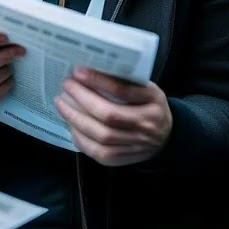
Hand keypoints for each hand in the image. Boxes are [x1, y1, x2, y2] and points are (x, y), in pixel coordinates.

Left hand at [55, 67, 172, 166]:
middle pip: (109, 116)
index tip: (78, 72)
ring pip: (102, 136)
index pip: (123, 91)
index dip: (99, 81)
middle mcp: (147, 125)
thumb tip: (91, 70)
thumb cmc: (149, 106)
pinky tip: (71, 125)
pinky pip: (100, 153)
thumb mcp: (147, 88)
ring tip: (62, 104)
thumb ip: (125, 81)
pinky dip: (82, 139)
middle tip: (66, 87)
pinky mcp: (125, 159)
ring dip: (76, 119)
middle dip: (82, 100)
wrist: (166, 136)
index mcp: (153, 101)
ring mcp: (136, 145)